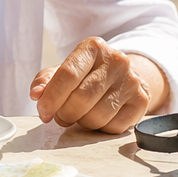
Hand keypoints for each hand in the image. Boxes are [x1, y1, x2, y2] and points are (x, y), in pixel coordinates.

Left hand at [29, 39, 164, 132]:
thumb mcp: (65, 71)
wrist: (123, 77)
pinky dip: (99, 129)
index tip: (43, 112)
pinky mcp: (141, 101)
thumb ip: (46, 80)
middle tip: (60, 117)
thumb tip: (36, 94)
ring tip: (79, 116)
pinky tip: (97, 119)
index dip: (52, 97)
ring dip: (81, 123)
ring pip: (97, 116)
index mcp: (93, 47)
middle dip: (65, 113)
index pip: (68, 74)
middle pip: (81, 98)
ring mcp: (131, 81)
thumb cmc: (88, 75)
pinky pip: (113, 127)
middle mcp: (116, 60)